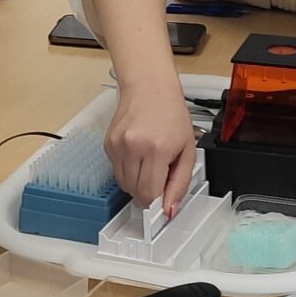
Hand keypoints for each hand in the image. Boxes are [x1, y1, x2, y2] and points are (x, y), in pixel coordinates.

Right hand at [105, 76, 198, 211]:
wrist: (149, 87)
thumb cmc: (171, 114)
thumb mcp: (188, 149)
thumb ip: (180, 182)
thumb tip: (169, 209)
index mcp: (157, 149)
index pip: (149, 194)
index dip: (157, 203)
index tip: (162, 205)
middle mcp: (133, 147)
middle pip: (135, 192)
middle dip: (148, 193)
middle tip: (160, 177)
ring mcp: (117, 145)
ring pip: (123, 184)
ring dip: (137, 182)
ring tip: (150, 162)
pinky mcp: (108, 144)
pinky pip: (116, 171)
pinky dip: (128, 169)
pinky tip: (138, 153)